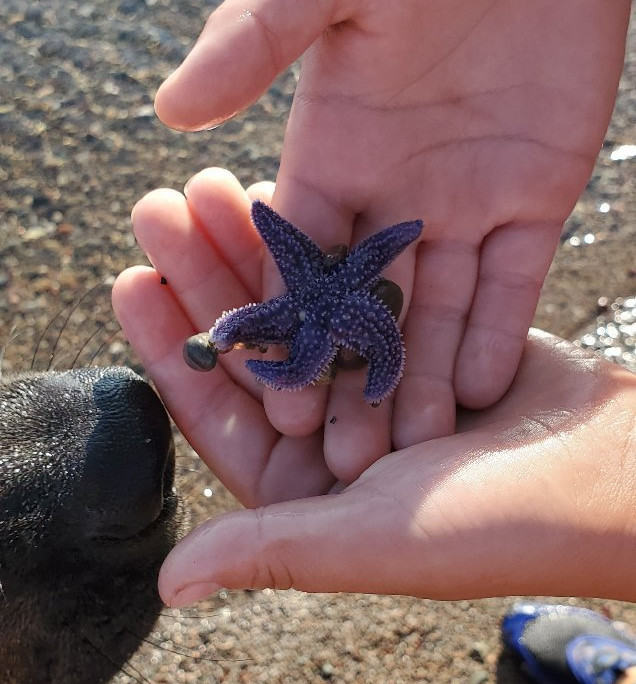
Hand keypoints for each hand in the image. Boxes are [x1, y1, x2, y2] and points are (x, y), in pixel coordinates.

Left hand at [112, 219, 635, 606]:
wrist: (609, 482)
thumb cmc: (492, 527)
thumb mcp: (368, 542)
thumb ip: (269, 553)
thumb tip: (166, 588)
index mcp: (309, 492)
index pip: (219, 414)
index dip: (173, 348)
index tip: (130, 282)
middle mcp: (337, 436)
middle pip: (255, 349)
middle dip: (206, 280)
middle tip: (160, 208)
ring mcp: (378, 386)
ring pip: (301, 309)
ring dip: (257, 251)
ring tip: (213, 184)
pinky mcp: (420, 344)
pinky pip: (358, 288)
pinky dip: (328, 245)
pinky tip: (291, 196)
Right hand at [151, 0, 629, 457]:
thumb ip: (254, 45)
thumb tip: (171, 112)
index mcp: (331, 153)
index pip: (297, 260)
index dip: (287, 330)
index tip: (276, 398)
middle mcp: (392, 193)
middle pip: (364, 304)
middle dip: (354, 378)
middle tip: (346, 454)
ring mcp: (465, 201)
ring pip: (438, 307)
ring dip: (423, 374)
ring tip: (416, 445)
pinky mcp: (535, 198)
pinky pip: (512, 280)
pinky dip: (497, 331)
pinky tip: (477, 387)